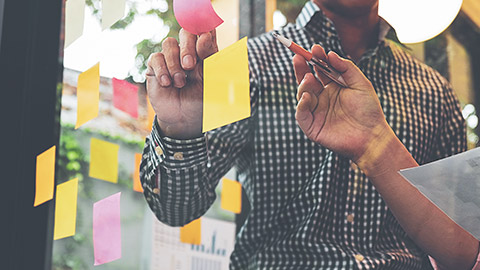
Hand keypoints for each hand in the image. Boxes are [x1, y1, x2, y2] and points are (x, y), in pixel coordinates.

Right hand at [146, 29, 217, 138]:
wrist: (184, 119)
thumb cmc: (200, 100)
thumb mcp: (210, 80)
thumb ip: (209, 57)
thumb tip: (204, 36)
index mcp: (204, 53)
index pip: (205, 30)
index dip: (204, 28)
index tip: (204, 38)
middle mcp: (187, 52)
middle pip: (186, 32)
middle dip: (187, 47)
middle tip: (190, 66)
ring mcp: (171, 58)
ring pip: (169, 43)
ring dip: (174, 64)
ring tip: (180, 83)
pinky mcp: (156, 67)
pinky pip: (156, 58)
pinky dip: (162, 70)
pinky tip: (167, 83)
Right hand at [293, 45, 391, 163]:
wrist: (372, 136)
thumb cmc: (368, 110)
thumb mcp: (361, 83)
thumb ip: (346, 67)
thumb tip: (330, 54)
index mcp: (332, 87)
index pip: (318, 70)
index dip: (315, 59)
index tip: (314, 48)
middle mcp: (322, 98)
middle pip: (306, 80)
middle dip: (301, 68)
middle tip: (298, 56)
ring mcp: (316, 112)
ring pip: (302, 95)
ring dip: (303, 85)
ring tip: (309, 78)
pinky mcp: (312, 127)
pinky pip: (301, 114)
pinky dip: (301, 104)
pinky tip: (307, 96)